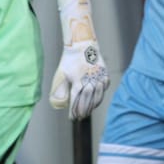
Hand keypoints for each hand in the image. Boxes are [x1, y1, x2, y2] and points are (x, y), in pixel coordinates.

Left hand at [49, 0, 108, 118]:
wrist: (82, 45)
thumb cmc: (69, 60)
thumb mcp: (61, 74)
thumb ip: (58, 90)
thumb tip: (58, 105)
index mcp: (78, 81)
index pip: (76, 101)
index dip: (74, 111)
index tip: (71, 118)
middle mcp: (90, 80)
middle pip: (87, 102)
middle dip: (83, 112)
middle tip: (79, 118)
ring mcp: (99, 78)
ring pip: (97, 97)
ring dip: (92, 107)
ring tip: (86, 113)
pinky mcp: (105, 75)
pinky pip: (103, 90)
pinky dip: (99, 97)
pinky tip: (95, 102)